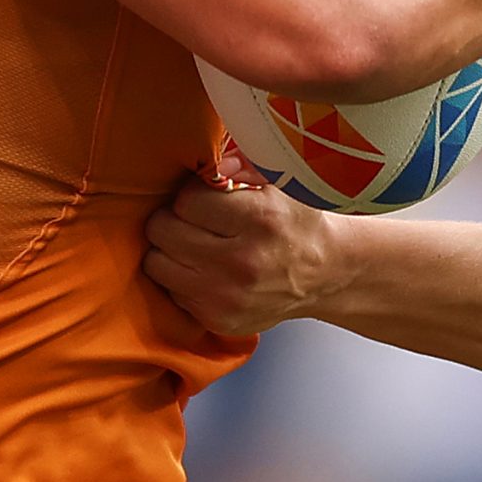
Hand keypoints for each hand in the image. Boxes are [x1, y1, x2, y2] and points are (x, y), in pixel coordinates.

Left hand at [144, 145, 341, 336]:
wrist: (325, 275)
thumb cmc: (298, 224)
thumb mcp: (282, 183)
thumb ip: (242, 164)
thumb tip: (206, 161)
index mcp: (260, 220)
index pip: (186, 200)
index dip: (191, 194)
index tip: (205, 197)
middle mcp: (241, 262)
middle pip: (163, 231)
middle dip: (173, 219)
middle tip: (194, 219)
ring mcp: (227, 297)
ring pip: (155, 263)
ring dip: (170, 249)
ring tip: (195, 243)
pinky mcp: (216, 320)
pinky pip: (170, 291)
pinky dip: (182, 277)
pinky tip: (206, 269)